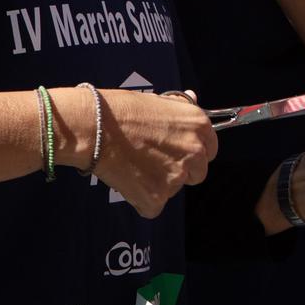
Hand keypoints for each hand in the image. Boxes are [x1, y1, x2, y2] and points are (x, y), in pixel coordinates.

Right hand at [68, 87, 218, 219]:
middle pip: (197, 173)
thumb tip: (193, 98)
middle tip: (151, 160)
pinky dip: (141, 199)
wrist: (94, 127)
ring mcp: (178, 177)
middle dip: (179, 171)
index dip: (192, 152)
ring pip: (174, 189)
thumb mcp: (158, 101)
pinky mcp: (158, 197)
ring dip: (158, 184)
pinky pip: (153, 206)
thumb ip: (179, 108)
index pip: (210, 149)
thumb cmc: (121, 110)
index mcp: (199, 126)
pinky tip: (126, 180)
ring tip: (133, 166)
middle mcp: (195, 152)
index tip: (176, 152)